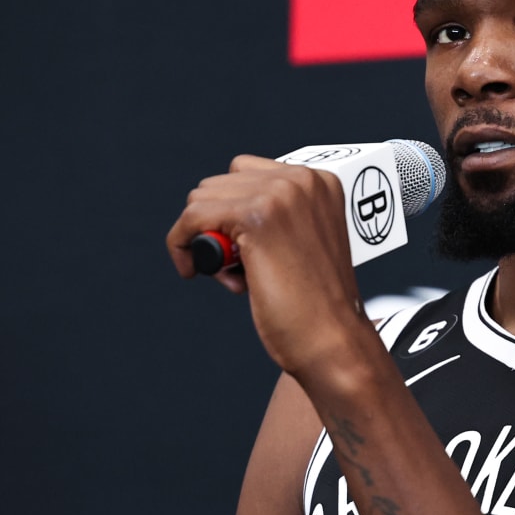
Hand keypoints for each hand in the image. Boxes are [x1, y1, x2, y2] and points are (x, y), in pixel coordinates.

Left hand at [166, 156, 373, 377]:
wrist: (333, 340)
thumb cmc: (317, 306)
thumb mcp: (304, 243)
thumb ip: (277, 218)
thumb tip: (220, 216)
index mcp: (319, 181)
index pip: (247, 173)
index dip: (231, 211)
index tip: (239, 249)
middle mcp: (302, 180)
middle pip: (220, 184)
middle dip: (216, 226)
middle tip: (236, 270)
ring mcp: (279, 194)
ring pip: (201, 199)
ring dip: (203, 239)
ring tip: (234, 277)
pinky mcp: (254, 217)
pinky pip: (193, 218)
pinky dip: (182, 244)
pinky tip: (194, 270)